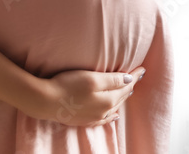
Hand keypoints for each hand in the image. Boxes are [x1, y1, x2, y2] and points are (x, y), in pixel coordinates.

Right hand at [20, 66, 145, 126]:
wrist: (46, 101)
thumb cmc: (68, 85)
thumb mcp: (92, 78)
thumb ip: (113, 80)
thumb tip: (130, 80)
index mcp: (108, 99)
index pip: (126, 86)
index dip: (134, 76)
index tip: (142, 68)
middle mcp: (104, 110)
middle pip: (122, 96)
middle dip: (130, 85)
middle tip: (137, 76)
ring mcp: (94, 116)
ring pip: (114, 107)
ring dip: (122, 98)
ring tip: (128, 90)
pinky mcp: (84, 120)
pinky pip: (104, 118)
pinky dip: (111, 115)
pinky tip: (114, 115)